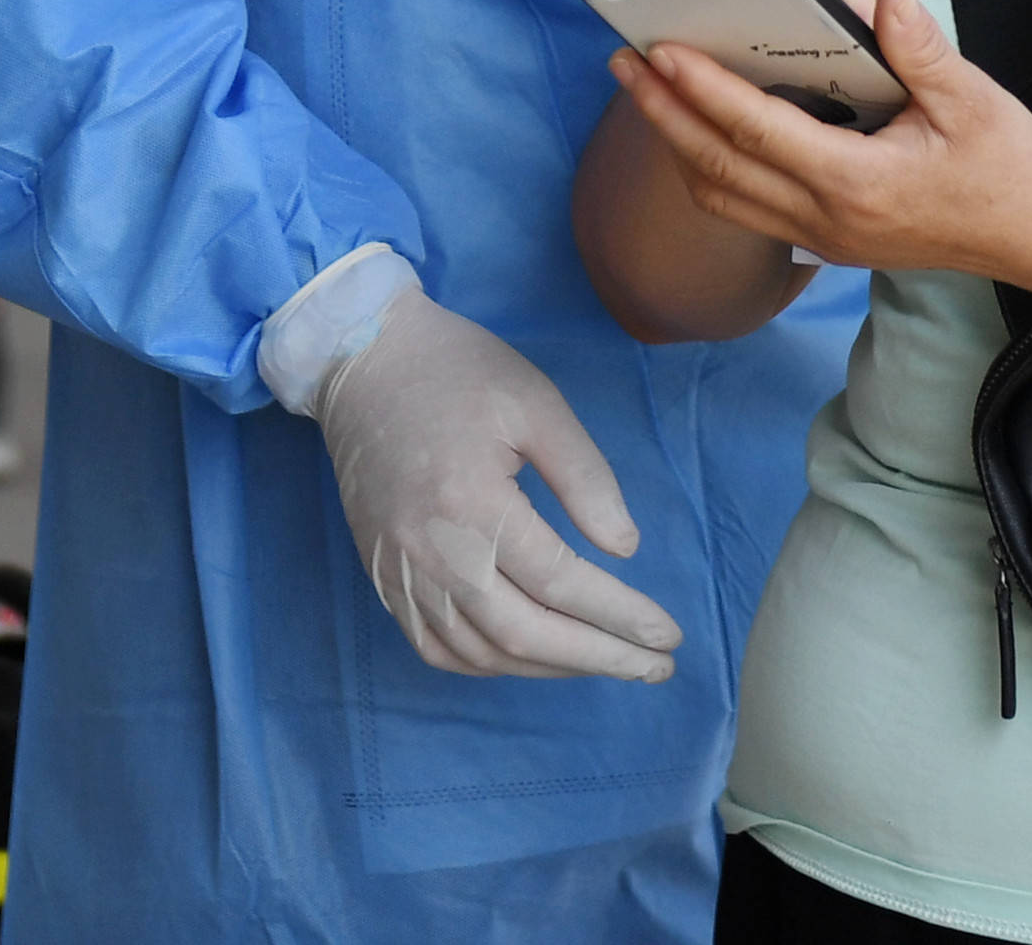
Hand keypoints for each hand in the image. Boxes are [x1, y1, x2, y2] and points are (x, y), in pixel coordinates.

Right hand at [315, 287, 683, 684]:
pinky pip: (437, 648)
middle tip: (655, 667)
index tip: (668, 635)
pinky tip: (532, 657)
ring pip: (483, 653)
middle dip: (599, 657)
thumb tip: (624, 549)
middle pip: (525, 635)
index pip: (560, 583)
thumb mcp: (536, 403)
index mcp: (473, 504)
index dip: (620, 615)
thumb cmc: (458, 372)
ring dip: (552, 669)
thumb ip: (584, 477)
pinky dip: (491, 665)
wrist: (363, 361)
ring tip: (606, 661)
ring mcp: (401, 573)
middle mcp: (432, 553)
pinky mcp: (383, 577)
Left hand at [601, 0, 1031, 286]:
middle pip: (718, 169)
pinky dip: (709, 171)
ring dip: (677, 144)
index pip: (758, 132)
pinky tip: (697, 135)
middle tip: (622, 64)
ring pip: (722, 197)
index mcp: (857, 182)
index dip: (703, 91)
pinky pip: (746, 210)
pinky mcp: (827, 242)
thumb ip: (923, 51)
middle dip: (663, 114)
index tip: (661, 52)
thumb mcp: (975, 100)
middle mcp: (827, 218)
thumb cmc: (1008, 170)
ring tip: (645, 94)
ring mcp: (823, 237)